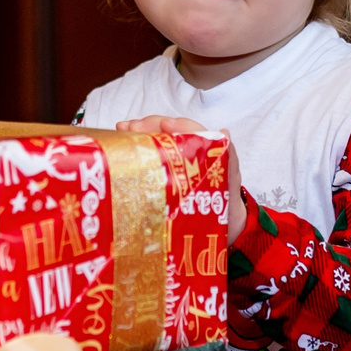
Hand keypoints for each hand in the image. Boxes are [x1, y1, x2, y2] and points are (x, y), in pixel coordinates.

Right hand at [116, 115, 246, 241]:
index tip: (165, 125)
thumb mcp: (230, 179)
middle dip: (148, 125)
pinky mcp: (160, 174)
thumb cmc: (227, 201)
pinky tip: (120, 146)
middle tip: (130, 128)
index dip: (177, 125)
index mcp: (203, 148)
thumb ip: (229, 157)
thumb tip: (224, 133)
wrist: (223, 225)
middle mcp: (184, 150)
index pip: (189, 129)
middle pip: (165, 131)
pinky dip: (133, 149)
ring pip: (153, 141)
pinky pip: (146, 157)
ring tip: (121, 131)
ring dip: (136, 134)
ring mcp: (170, 162)